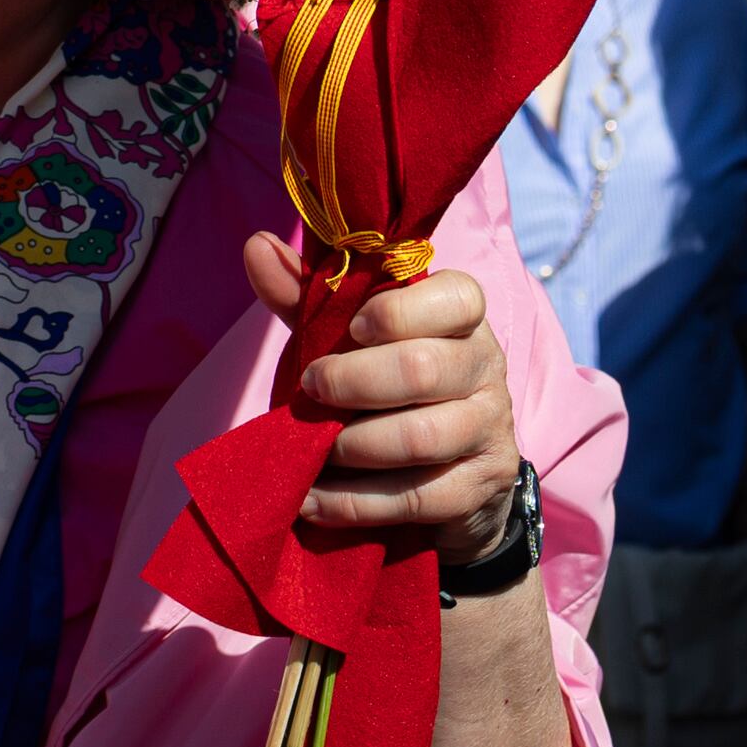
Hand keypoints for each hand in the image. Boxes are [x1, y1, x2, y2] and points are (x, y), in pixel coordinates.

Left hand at [245, 234, 525, 564]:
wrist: (447, 479)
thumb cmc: (386, 388)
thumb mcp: (348, 339)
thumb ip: (306, 296)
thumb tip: (257, 244)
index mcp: (462, 318)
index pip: (454, 296)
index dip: (394, 312)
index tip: (349, 329)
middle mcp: (486, 367)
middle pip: (422, 368)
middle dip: (351, 382)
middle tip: (311, 390)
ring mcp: (489, 430)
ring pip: (419, 437)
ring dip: (352, 446)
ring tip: (315, 449)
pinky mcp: (479, 489)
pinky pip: (415, 498)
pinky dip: (353, 502)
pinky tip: (314, 500)